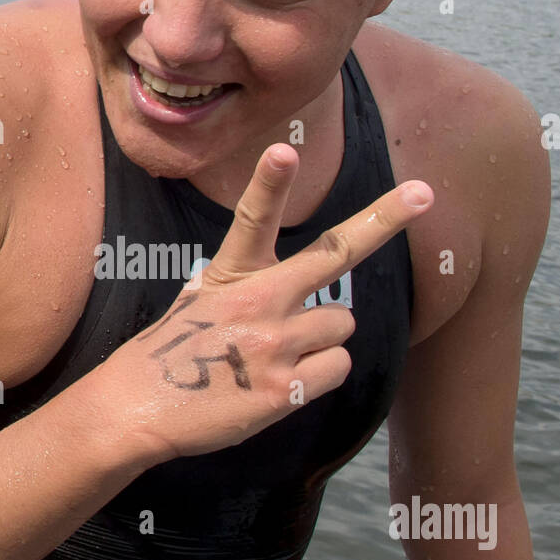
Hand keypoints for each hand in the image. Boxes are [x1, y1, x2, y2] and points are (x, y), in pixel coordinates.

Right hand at [97, 143, 432, 462]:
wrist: (136, 409)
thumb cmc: (172, 350)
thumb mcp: (200, 300)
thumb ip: (246, 286)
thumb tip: (294, 291)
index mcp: (232, 275)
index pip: (252, 218)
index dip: (269, 183)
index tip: (283, 151)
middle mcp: (257, 302)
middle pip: (334, 252)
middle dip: (383, 219)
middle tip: (423, 193)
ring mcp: (272, 344)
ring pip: (343, 323)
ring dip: (324, 338)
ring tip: (281, 354)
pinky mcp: (282, 388)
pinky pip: (337, 367)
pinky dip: (319, 376)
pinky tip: (282, 382)